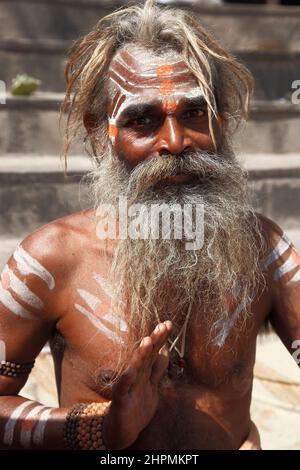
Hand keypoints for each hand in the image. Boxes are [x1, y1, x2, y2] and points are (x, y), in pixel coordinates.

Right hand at [103, 320, 171, 448]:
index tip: (168, 324)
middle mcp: (136, 376)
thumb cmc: (136, 405)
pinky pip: (122, 390)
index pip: (155, 352)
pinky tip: (131, 372)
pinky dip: (126, 381)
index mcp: (145, 372)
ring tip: (148, 341)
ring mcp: (128, 387)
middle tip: (162, 326)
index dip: (161, 339)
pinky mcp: (120, 402)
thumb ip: (157, 368)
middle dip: (154, 340)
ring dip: (141, 354)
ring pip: (135, 368)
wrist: (121, 430)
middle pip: (146, 356)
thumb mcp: (151, 385)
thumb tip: (165, 349)